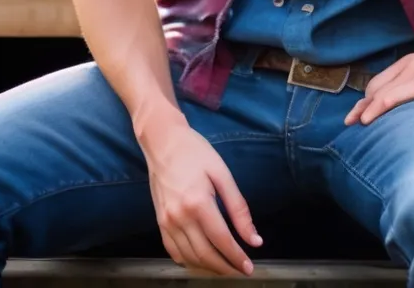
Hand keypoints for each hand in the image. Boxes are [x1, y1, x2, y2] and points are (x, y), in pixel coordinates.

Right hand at [140, 116, 261, 276]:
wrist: (162, 141)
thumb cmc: (196, 152)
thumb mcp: (222, 173)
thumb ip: (238, 207)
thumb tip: (254, 238)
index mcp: (198, 203)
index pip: (221, 240)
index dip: (236, 257)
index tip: (250, 267)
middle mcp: (179, 217)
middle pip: (205, 254)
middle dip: (225, 267)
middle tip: (240, 271)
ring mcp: (166, 222)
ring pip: (189, 257)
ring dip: (208, 268)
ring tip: (225, 268)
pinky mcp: (159, 222)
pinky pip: (174, 251)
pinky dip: (189, 261)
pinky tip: (202, 261)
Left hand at [344, 53, 413, 125]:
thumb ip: (409, 94)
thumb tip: (385, 113)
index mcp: (410, 63)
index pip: (378, 84)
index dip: (364, 102)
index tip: (353, 118)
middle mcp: (412, 64)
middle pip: (377, 88)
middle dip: (362, 107)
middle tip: (350, 124)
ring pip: (383, 93)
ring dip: (368, 110)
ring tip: (358, 125)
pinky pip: (397, 96)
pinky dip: (380, 107)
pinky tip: (371, 118)